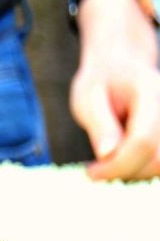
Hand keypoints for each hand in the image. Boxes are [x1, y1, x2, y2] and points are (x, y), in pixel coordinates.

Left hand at [67, 0, 159, 180]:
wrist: (122, 66)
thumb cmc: (101, 81)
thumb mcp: (88, 96)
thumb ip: (99, 123)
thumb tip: (108, 154)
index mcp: (152, 93)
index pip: (141, 141)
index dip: (115, 165)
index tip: (89, 173)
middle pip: (155, 159)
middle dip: (121, 171)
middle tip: (94, 170)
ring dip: (132, 174)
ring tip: (106, 163)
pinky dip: (142, 171)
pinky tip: (121, 162)